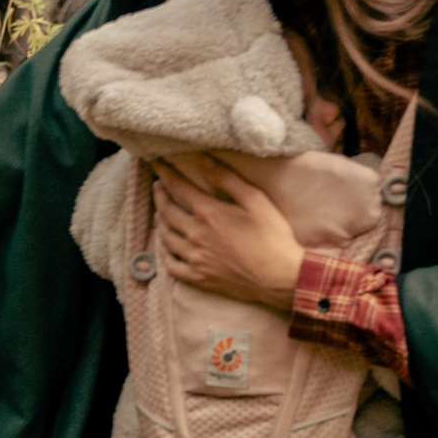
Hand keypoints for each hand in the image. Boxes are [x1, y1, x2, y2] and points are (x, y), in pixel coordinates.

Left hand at [151, 152, 303, 308]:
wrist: (280, 277)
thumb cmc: (273, 237)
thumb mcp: (255, 200)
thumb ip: (227, 179)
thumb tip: (203, 160)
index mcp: (208, 213)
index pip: (178, 188)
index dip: (166, 174)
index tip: (157, 164)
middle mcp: (195, 235)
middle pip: (167, 211)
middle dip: (160, 196)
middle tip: (158, 187)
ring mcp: (195, 258)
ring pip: (166, 237)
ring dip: (161, 222)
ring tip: (160, 213)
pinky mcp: (199, 277)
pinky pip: (171, 265)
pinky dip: (165, 253)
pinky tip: (167, 247)